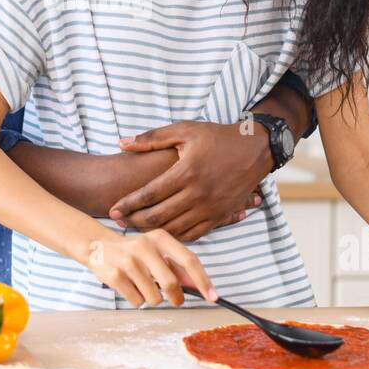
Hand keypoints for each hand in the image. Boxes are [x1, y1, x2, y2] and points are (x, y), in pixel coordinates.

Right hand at [82, 228, 218, 307]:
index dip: (203, 280)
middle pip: (171, 284)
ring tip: (143, 286)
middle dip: (176, 298)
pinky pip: (136, 301)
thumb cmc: (135, 251)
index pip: (189, 260)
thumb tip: (200, 286)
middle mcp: (145, 246)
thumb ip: (177, 266)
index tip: (213, 296)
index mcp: (160, 238)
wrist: (98, 246)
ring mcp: (128, 261)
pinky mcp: (114, 276)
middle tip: (175, 300)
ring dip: (152, 298)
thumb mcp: (157, 251)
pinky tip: (129, 286)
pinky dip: (137, 299)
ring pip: (153, 297)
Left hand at [108, 121, 270, 241]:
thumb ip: (152, 138)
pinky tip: (162, 234)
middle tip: (119, 223)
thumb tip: (122, 142)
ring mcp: (211, 208)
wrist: (255, 149)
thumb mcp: (185, 130)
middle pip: (159, 216)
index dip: (128, 204)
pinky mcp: (221, 216)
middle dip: (135, 222)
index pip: (149, 194)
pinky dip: (176, 237)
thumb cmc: (217, 137)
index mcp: (186, 171)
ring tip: (135, 230)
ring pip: (175, 229)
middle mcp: (198, 193)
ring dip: (153, 233)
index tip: (113, 209)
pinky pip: (194, 234)